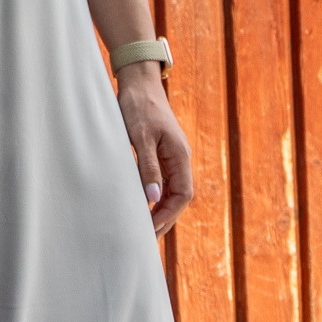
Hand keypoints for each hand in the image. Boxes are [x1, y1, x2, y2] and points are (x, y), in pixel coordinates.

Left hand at [117, 68, 193, 234]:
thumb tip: (153, 199)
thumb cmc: (138, 107)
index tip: (150, 229)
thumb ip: (147, 168)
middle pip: (178, 197)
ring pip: (171, 191)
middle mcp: (179, 159)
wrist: (138, 83)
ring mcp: (171, 156)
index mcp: (180, 156)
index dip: (168, 215)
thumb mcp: (140, 137)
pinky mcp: (160, 153)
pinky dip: (154, 197)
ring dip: (159, 210)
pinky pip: (162, 182)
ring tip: (143, 228)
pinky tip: (142, 206)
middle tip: (146, 238)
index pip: (182, 195)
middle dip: (164, 219)